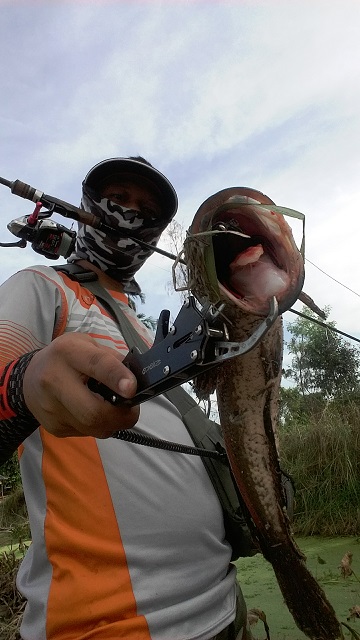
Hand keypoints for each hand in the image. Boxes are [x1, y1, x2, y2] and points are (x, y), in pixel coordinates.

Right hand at [23, 333, 139, 437]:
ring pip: (94, 428)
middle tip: (131, 409)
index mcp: (68, 353)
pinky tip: (93, 411)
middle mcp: (55, 381)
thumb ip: (112, 359)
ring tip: (112, 408)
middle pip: (94, 411)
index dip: (117, 378)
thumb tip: (137, 378)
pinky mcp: (55, 428)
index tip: (132, 389)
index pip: (96, 365)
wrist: (29, 378)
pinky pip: (87, 433)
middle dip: (121, 416)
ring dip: (112, 422)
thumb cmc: (67, 358)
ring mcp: (52, 409)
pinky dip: (98, 425)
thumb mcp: (88, 345)